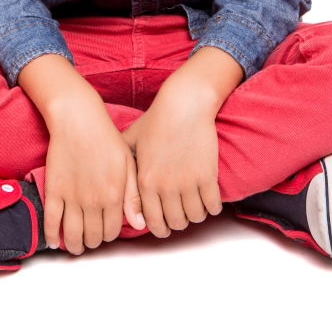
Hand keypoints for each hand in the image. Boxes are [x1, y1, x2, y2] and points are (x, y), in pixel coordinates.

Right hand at [43, 100, 144, 254]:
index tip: (107, 230)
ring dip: (75, 245)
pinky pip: (51, 222)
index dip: (110, 234)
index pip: (112, 231)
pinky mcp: (54, 191)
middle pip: (93, 236)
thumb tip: (139, 224)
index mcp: (113, 195)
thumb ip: (133, 196)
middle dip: (94, 240)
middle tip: (92, 237)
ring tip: (77, 245)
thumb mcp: (128, 164)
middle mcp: (93, 201)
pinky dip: (52, 236)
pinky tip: (56, 242)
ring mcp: (71, 197)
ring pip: (72, 235)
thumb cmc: (106, 138)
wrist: (78, 119)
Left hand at [120, 94, 222, 237]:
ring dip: (196, 214)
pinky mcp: (207, 176)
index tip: (165, 225)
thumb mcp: (132, 141)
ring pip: (195, 217)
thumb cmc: (157, 120)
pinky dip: (212, 207)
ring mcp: (188, 182)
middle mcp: (165, 186)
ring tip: (195, 204)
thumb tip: (117, 188)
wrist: (184, 104)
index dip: (160, 228)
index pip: (153, 222)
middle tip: (181, 213)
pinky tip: (209, 199)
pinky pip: (213, 206)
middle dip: (179, 222)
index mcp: (145, 181)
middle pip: (176, 223)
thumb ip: (124, 167)